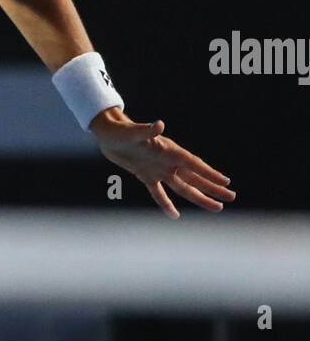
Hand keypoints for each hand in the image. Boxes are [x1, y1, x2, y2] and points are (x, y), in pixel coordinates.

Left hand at [89, 109, 235, 218]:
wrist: (108, 134)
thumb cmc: (121, 131)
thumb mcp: (133, 132)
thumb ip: (147, 131)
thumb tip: (159, 125)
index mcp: (169, 151)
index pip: (193, 164)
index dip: (209, 173)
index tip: (225, 181)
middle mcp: (167, 161)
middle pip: (195, 177)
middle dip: (212, 188)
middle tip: (231, 197)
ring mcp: (158, 170)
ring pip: (183, 187)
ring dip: (199, 197)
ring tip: (216, 207)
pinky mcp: (146, 176)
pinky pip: (159, 193)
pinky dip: (165, 204)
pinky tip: (174, 215)